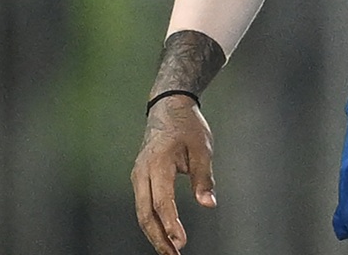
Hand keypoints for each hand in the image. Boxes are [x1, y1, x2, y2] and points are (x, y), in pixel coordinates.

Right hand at [132, 96, 217, 253]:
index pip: (161, 200)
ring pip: (141, 212)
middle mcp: (142, 172)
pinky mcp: (140, 178)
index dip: (171, 223)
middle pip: (145, 213)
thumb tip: (209, 204)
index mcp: (158, 163)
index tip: (181, 241)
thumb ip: (203, 178)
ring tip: (170, 251)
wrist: (168, 107)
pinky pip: (143, 204)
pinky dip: (152, 221)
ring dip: (154, 233)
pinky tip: (163, 234)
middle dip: (158, 237)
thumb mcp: (201, 148)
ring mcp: (138, 175)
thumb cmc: (187, 126)